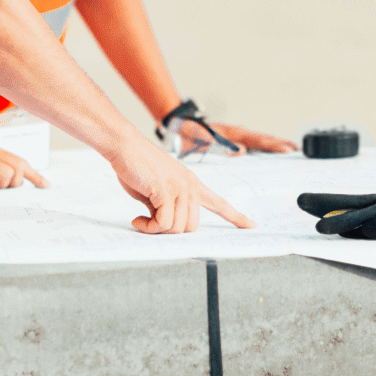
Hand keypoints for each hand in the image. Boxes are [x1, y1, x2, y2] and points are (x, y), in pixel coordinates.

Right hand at [108, 134, 256, 233]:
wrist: (124, 145)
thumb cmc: (136, 163)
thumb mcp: (156, 189)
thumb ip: (166, 204)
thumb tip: (163, 224)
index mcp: (191, 182)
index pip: (219, 202)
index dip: (236, 216)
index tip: (251, 225)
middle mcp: (190, 185)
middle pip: (192, 226)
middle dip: (170, 230)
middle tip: (151, 223)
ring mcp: (180, 188)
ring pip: (177, 228)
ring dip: (155, 229)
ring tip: (142, 219)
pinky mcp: (166, 191)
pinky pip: (162, 224)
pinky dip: (147, 227)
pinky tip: (137, 219)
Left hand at [177, 119, 297, 155]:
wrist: (178, 124)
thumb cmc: (190, 132)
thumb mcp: (203, 139)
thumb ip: (221, 145)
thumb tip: (242, 151)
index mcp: (233, 134)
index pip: (258, 140)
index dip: (273, 146)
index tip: (288, 150)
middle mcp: (237, 133)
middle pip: (263, 139)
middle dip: (281, 144)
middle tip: (298, 151)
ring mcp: (236, 135)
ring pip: (260, 140)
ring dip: (275, 144)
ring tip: (292, 150)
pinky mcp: (233, 139)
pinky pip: (253, 142)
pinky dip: (264, 145)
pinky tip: (269, 152)